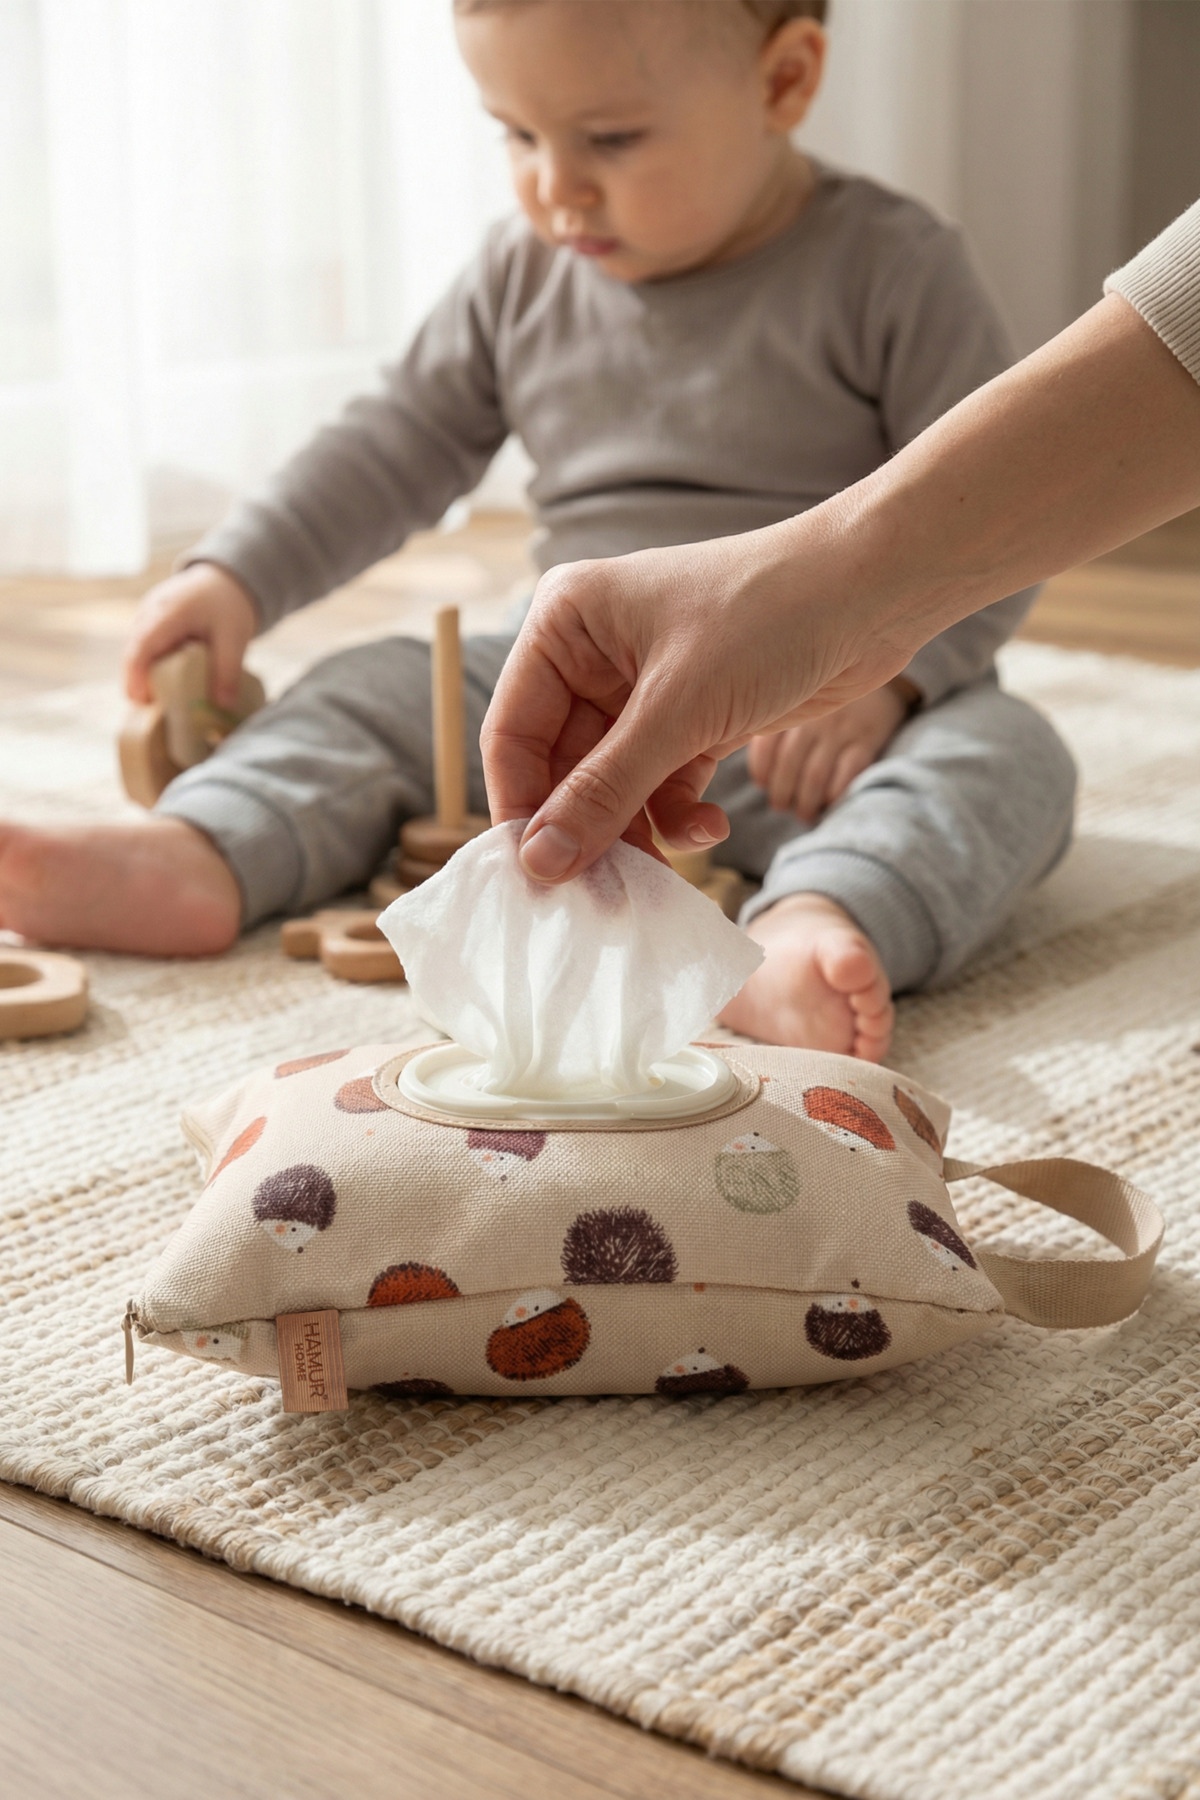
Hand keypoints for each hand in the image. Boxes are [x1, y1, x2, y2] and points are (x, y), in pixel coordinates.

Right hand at [123, 563, 258, 708]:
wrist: (223, 579)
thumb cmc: (228, 604)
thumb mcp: (234, 638)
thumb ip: (228, 671)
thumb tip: (224, 706)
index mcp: (168, 612)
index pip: (142, 646)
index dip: (136, 675)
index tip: (141, 700)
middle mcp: (149, 613)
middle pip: (132, 653)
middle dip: (137, 684)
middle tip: (152, 713)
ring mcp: (145, 616)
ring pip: (135, 652)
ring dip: (142, 678)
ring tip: (159, 704)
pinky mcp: (147, 624)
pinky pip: (142, 649)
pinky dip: (149, 668)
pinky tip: (164, 687)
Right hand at [481, 514, 922, 881]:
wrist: (877, 591)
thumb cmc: (770, 616)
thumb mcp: (679, 710)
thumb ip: (605, 791)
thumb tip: (540, 863)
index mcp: (565, 624)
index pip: (512, 732)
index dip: (521, 808)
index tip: (536, 877)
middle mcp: (594, 655)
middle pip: (561, 768)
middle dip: (584, 830)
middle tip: (598, 897)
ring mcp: (644, 690)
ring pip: (612, 786)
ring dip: (634, 832)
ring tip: (656, 878)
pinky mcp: (693, 718)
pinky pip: (660, 786)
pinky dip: (677, 816)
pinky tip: (710, 827)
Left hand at [748, 679, 915, 821]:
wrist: (877, 669)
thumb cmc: (828, 699)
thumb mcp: (801, 701)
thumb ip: (777, 728)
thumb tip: (761, 778)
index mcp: (792, 706)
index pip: (766, 745)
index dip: (761, 771)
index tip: (763, 785)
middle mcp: (814, 717)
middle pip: (789, 764)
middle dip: (781, 793)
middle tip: (781, 806)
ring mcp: (841, 728)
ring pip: (815, 775)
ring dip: (806, 802)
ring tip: (804, 814)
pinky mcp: (867, 739)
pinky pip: (847, 773)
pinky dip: (835, 795)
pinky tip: (830, 805)